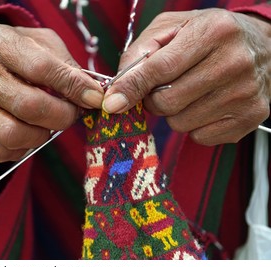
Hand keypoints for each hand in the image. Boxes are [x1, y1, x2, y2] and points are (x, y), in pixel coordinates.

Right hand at [0, 24, 102, 161]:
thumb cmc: (13, 57)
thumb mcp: (38, 44)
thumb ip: (65, 64)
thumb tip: (91, 94)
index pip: (42, 68)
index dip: (74, 86)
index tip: (94, 98)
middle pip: (31, 107)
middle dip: (63, 115)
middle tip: (71, 113)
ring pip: (18, 135)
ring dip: (43, 134)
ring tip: (46, 122)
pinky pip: (5, 151)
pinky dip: (25, 146)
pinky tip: (25, 131)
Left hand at [104, 9, 270, 144]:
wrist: (261, 46)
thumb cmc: (207, 36)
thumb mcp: (171, 29)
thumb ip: (139, 53)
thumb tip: (117, 92)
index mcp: (213, 32)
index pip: (160, 69)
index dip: (131, 87)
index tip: (112, 103)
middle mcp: (234, 62)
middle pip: (167, 102)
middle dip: (154, 99)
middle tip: (164, 87)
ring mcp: (245, 93)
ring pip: (180, 123)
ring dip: (174, 112)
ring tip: (190, 92)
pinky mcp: (250, 117)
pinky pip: (200, 137)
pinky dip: (194, 125)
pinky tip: (206, 104)